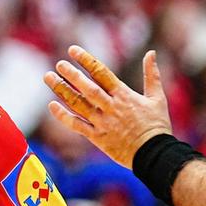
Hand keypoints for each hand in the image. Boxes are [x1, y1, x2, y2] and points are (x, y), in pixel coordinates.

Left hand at [44, 45, 172, 168]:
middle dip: (71, 74)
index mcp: (124, 95)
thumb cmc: (156, 126)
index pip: (102, 73)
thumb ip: (152, 75)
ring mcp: (103, 122)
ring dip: (62, 90)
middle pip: (87, 88)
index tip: (73, 50)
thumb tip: (151, 52)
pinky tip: (51, 106)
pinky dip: (63, 116)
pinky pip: (77, 125)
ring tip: (48, 78)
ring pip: (78, 104)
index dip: (86, 60)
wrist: (154, 155)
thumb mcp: (157, 98)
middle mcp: (111, 107)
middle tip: (58, 64)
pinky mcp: (97, 137)